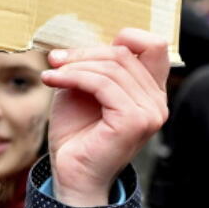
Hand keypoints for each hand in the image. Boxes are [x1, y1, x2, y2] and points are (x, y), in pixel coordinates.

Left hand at [41, 29, 168, 206]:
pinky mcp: (135, 121)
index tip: (84, 50)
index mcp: (151, 91)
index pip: (153, 45)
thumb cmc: (76, 131)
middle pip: (125, 53)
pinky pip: (103, 84)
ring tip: (50, 73)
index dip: (121, 37)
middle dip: (84, 53)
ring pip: (112, 67)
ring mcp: (150, 112)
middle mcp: (157, 101)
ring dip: (74, 66)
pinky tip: (52, 81)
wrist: (70, 171)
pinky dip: (73, 77)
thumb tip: (81, 36)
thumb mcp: (83, 87)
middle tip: (54, 60)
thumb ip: (93, 64)